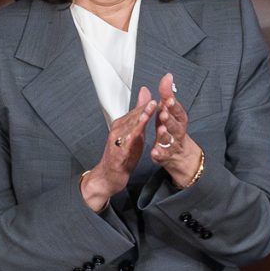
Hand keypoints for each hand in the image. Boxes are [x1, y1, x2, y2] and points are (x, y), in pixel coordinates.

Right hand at [80, 88, 158, 210]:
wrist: (109, 175)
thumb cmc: (123, 154)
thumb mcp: (135, 133)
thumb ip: (141, 115)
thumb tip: (146, 95)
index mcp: (122, 124)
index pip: (137, 111)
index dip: (148, 105)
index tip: (160, 97)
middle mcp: (118, 130)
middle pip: (133, 117)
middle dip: (145, 109)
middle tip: (156, 101)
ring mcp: (116, 142)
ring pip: (129, 128)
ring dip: (139, 120)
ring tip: (149, 113)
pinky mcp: (116, 154)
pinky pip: (124, 145)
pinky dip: (131, 139)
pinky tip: (137, 135)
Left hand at [147, 73, 203, 186]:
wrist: (181, 155)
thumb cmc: (173, 129)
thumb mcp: (170, 111)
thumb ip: (167, 95)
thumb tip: (167, 76)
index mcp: (179, 119)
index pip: (178, 111)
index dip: (173, 106)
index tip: (168, 100)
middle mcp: (177, 131)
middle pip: (175, 125)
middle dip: (169, 119)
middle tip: (163, 114)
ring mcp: (172, 144)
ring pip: (169, 140)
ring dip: (165, 135)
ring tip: (161, 130)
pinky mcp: (165, 155)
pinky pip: (162, 155)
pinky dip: (159, 153)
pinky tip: (154, 151)